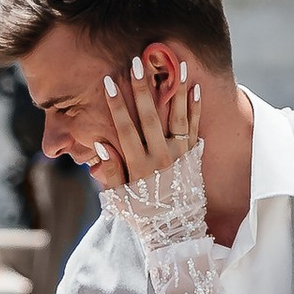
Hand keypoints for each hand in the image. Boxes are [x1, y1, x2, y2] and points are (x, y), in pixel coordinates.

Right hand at [88, 49, 201, 201]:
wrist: (175, 232)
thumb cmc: (142, 215)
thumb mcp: (120, 199)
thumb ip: (109, 173)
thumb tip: (98, 146)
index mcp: (139, 167)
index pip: (125, 129)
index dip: (116, 105)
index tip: (109, 82)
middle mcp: (161, 158)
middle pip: (150, 117)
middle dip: (143, 88)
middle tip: (137, 62)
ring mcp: (180, 156)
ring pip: (178, 117)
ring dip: (176, 90)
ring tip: (176, 64)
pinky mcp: (193, 156)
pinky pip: (195, 127)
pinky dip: (195, 107)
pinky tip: (195, 87)